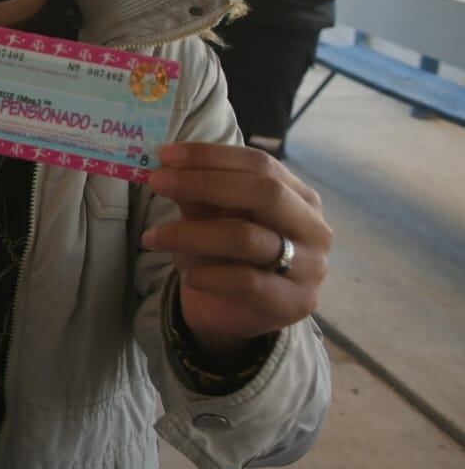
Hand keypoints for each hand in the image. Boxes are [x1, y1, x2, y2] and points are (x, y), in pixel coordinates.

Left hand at [141, 143, 331, 358]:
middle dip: (205, 183)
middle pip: (265, 193)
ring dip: (191, 233)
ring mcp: (310, 266)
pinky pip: (247, 281)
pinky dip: (208, 275)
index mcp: (299, 196)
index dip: (211, 156)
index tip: (165, 155)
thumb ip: (197, 193)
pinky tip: (186, 275)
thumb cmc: (224, 255)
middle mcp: (314, 227)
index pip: (259, 164)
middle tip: (157, 182)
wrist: (233, 313)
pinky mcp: (296, 302)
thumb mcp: (208, 218)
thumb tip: (167, 165)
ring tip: (153, 237)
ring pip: (248, 238)